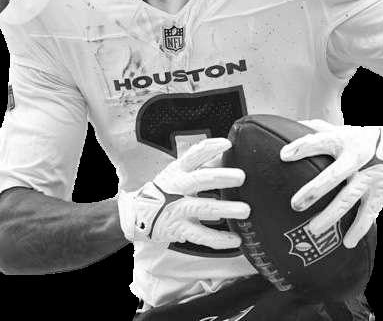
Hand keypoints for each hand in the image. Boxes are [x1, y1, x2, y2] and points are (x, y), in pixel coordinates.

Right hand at [117, 137, 249, 248]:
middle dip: (221, 177)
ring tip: (245, 210)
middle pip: (200, 179)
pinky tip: (235, 239)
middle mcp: (178, 187)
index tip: (227, 144)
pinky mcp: (179, 228)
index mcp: (178, 170)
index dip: (210, 148)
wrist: (137, 213)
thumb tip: (227, 154)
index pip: (194, 155)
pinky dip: (219, 239)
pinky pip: (201, 235)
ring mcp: (178, 208)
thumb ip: (203, 164)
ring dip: (226, 209)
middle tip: (241, 177)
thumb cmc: (166, 189)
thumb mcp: (179, 171)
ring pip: (203, 208)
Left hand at [281, 120, 382, 247]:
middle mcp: (357, 158)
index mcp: (345, 141)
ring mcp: (370, 176)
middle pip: (334, 174)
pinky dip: (359, 228)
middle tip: (295, 204)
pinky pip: (369, 213)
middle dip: (315, 190)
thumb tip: (295, 124)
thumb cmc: (368, 140)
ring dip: (331, 215)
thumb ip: (321, 130)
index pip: (320, 141)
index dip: (302, 147)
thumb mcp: (346, 131)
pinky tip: (348, 242)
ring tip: (313, 230)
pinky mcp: (382, 191)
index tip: (283, 156)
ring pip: (349, 198)